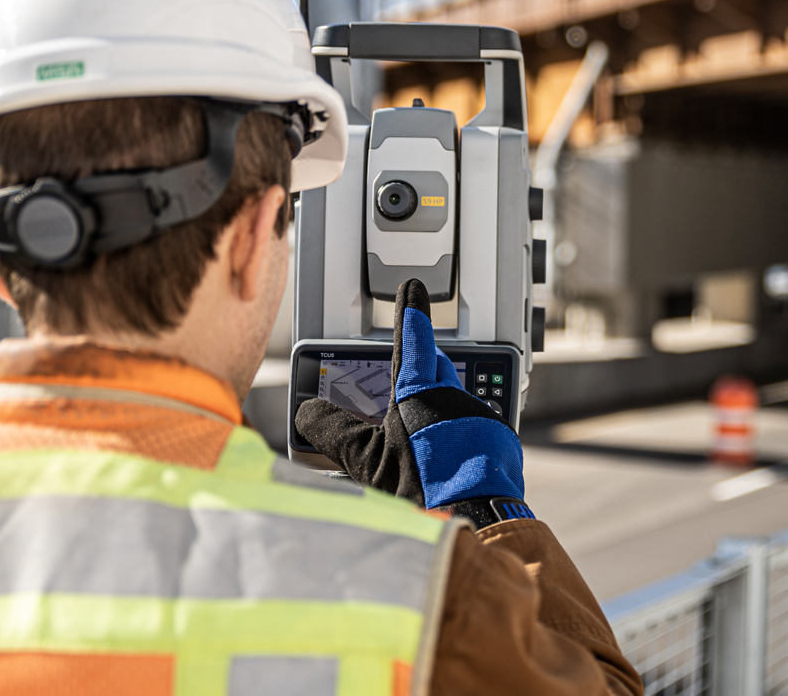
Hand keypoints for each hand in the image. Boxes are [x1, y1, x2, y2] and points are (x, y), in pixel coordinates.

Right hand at [295, 278, 523, 511]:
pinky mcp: (498, 439)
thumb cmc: (422, 488)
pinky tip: (447, 459)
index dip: (410, 312)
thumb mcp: (366, 462)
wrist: (475, 518)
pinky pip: (476, 425)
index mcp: (418, 394)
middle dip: (423, 366)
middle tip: (408, 380)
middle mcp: (452, 397)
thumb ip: (334, 433)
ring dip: (440, 410)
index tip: (413, 288)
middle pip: (435, 367)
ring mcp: (479, 417)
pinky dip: (460, 434)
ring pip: (456, 398)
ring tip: (424, 442)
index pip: (411, 340)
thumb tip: (307, 413)